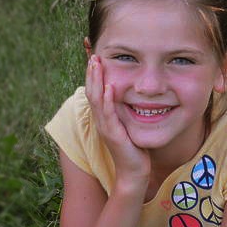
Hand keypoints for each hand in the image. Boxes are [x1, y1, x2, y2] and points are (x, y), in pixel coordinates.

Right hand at [85, 56, 150, 183]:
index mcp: (104, 117)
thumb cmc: (133, 148)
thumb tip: (131, 95)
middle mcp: (101, 120)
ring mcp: (105, 127)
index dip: (94, 75)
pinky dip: (108, 100)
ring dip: (96, 81)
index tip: (96, 58)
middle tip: (93, 55)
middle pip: (92, 92)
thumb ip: (126, 111)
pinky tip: (109, 87)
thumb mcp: (128, 125)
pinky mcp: (113, 134)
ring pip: (96, 100)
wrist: (134, 172)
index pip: (96, 91)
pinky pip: (108, 114)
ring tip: (96, 64)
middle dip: (92, 73)